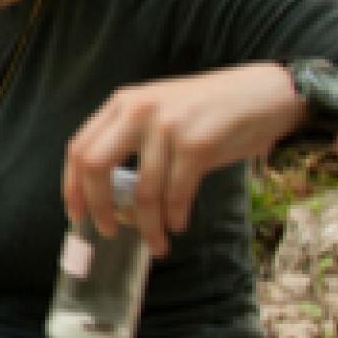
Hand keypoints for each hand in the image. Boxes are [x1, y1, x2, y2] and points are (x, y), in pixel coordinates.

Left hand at [63, 62, 301, 256]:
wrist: (264, 93)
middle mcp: (138, 110)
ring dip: (148, 226)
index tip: (77, 216)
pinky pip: (175, 194)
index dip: (72, 187)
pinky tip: (178, 224)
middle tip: (109, 231)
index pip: (79, 148)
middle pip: (95, 166)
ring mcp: (167, 126)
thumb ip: (130, 141)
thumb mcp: (159, 112)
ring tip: (157, 244)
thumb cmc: (209, 111)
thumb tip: (107, 196)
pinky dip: (175, 217)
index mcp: (123, 104)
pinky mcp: (197, 144)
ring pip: (142, 191)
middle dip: (98, 207)